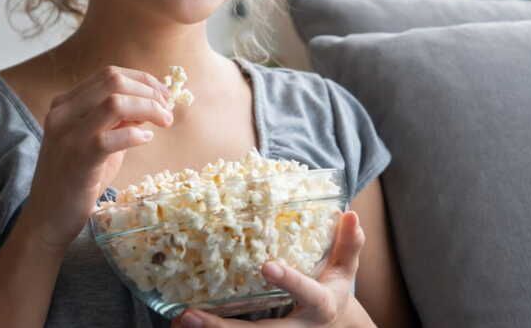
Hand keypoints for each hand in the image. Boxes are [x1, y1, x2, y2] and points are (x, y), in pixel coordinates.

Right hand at [18, 65, 174, 251]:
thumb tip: (151, 103)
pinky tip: (145, 140)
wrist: (47, 219)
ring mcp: (67, 134)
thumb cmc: (76, 180)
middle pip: (113, 81)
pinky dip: (135, 134)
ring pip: (115, 102)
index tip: (163, 95)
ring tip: (164, 122)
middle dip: (149, 91)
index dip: (142, 81)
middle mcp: (62, 113)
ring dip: (148, 108)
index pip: (108, 75)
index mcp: (65, 104)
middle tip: (167, 109)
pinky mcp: (77, 158)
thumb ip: (118, 121)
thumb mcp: (97, 142)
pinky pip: (112, 136)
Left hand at [171, 211, 373, 327]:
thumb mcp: (345, 269)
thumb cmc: (333, 290)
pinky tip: (182, 326)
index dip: (289, 281)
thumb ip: (349, 243)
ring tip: (181, 320)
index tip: (266, 266)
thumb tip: (350, 213)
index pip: (307, 293)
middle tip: (191, 314)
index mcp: (320, 305)